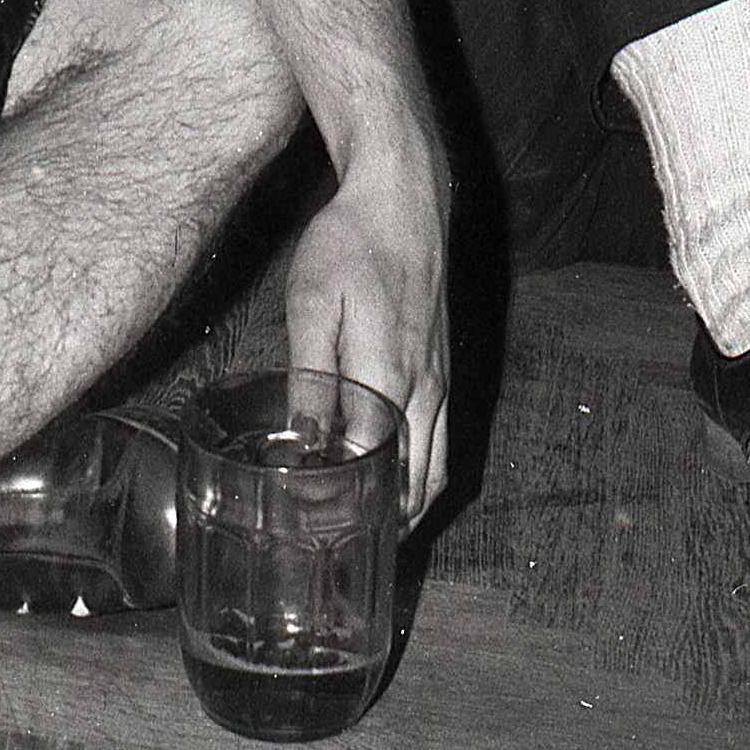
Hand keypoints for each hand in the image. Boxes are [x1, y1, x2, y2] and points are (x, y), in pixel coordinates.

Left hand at [282, 155, 450, 524]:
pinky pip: (442, 438)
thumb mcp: (314, 303)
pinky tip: (399, 477)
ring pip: (438, 465)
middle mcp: (427, 390)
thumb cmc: (351, 244)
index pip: (373, 468)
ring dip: (412, 505)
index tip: (317, 534)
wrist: (404, 197)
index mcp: (390, 378)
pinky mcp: (444, 366)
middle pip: (418, 483)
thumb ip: (311, 376)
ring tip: (375, 531)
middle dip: (389, 523)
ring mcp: (442, 380)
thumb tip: (305, 440)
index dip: (348, 507)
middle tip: (349, 552)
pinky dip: (426, 472)